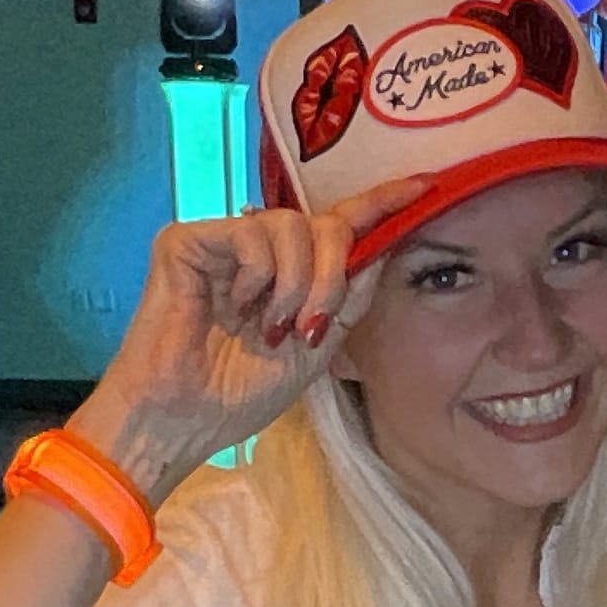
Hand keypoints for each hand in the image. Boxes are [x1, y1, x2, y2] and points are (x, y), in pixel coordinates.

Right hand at [74, 178, 428, 500]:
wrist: (183, 420)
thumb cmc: (240, 394)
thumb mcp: (315, 349)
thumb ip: (348, 299)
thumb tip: (384, 247)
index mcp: (291, 274)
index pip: (339, 228)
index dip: (379, 205)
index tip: (424, 186)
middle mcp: (259, 250)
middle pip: (325, 225)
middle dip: (334, 275)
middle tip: (314, 325)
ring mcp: (223, 240)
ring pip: (292, 226)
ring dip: (297, 283)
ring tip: (273, 326)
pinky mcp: (187, 239)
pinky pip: (249, 233)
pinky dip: (256, 276)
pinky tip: (233, 308)